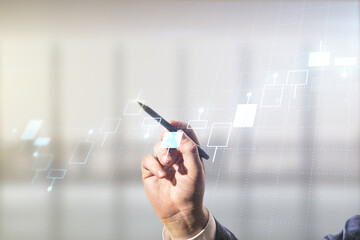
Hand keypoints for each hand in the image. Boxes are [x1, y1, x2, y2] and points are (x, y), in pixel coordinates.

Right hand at [142, 121, 207, 238]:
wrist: (180, 211)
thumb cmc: (192, 191)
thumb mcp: (195, 170)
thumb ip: (189, 150)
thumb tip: (180, 133)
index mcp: (188, 152)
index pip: (184, 132)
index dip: (178, 126)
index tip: (172, 124)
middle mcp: (175, 154)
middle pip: (168, 136)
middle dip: (167, 138)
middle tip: (168, 142)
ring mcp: (162, 162)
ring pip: (158, 146)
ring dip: (162, 153)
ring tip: (168, 165)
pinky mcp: (151, 170)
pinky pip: (148, 159)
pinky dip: (154, 164)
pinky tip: (161, 175)